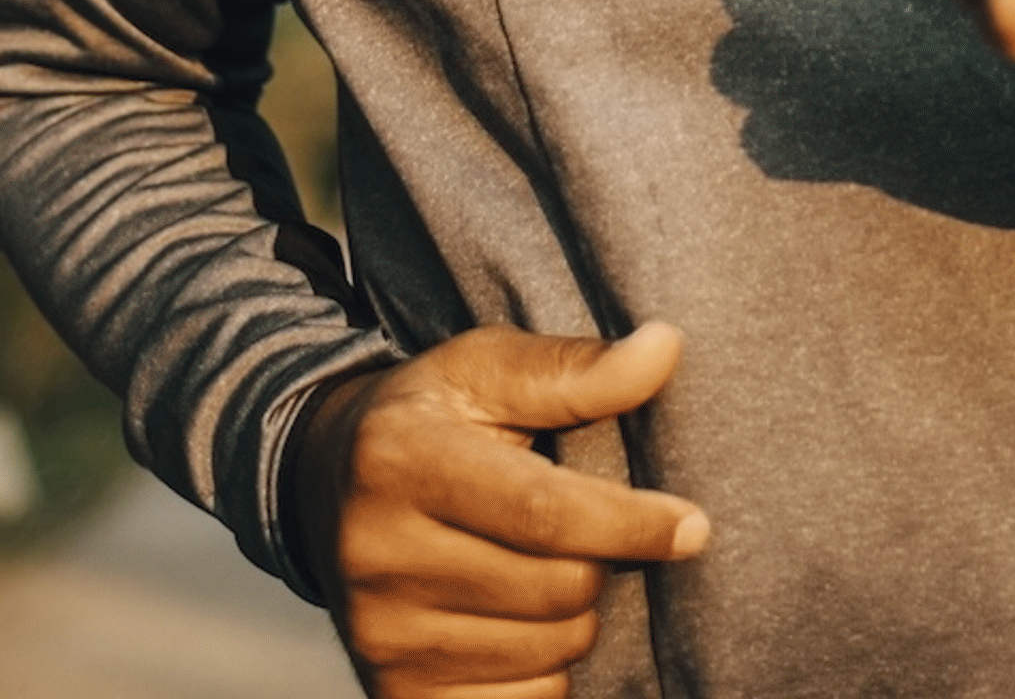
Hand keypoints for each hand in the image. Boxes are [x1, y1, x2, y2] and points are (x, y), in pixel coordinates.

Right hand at [281, 321, 709, 698]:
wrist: (321, 491)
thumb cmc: (433, 420)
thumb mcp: (485, 370)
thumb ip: (574, 368)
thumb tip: (666, 350)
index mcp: (400, 459)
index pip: (542, 512)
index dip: (631, 524)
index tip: (693, 526)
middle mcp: (378, 554)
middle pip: (556, 589)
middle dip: (600, 563)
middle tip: (585, 532)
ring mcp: (381, 634)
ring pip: (549, 651)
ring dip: (575, 615)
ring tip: (542, 567)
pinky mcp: (396, 693)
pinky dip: (545, 668)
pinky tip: (518, 620)